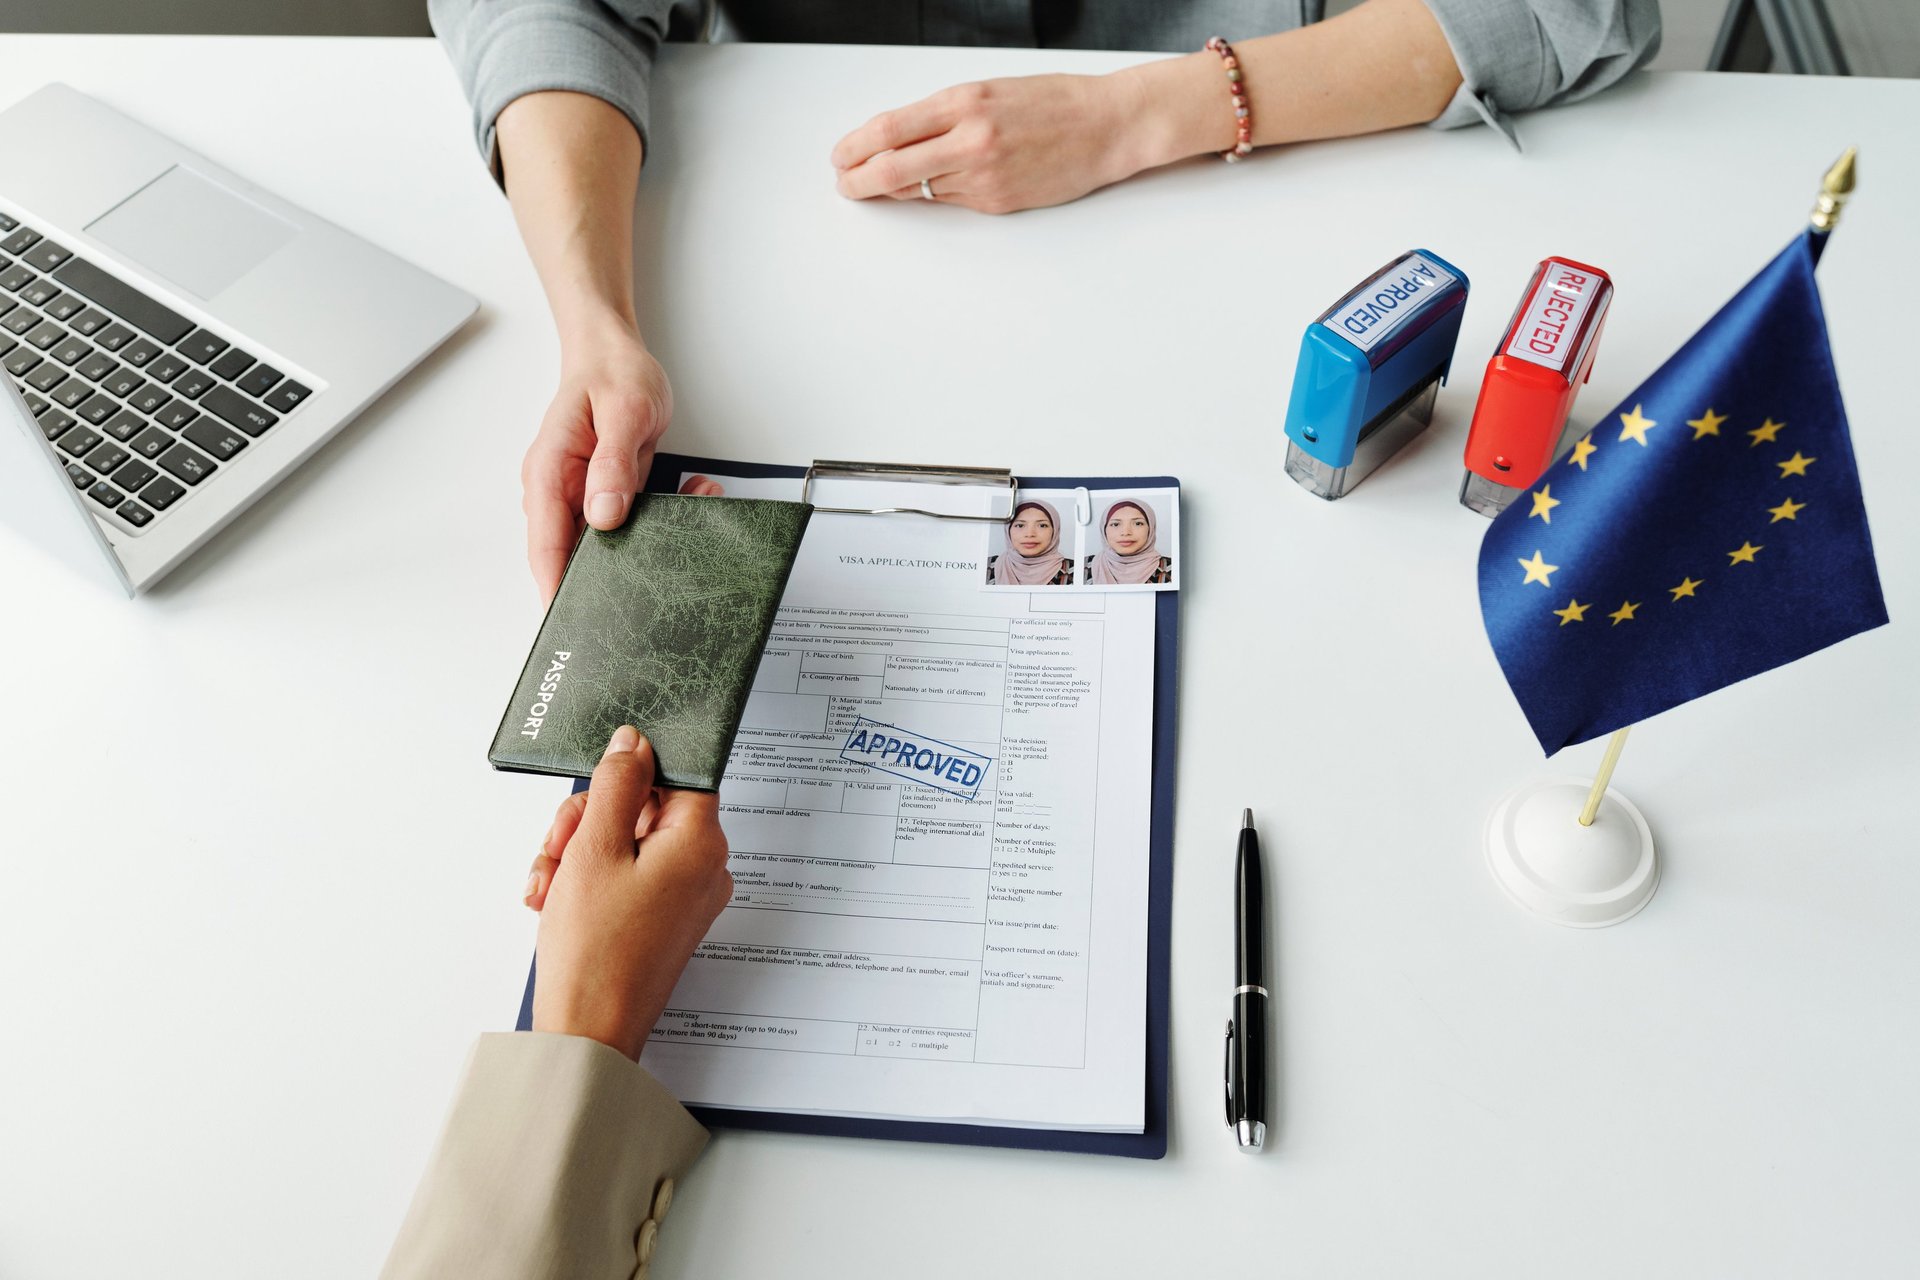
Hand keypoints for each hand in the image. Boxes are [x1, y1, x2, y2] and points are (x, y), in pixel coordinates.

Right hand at [522, 326, 673, 602]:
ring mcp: (581, 495)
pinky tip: (691, 496)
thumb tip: (604, 514)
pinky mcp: (604, 493)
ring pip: (607, 541)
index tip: (570, 620)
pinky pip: (628, 521)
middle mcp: (559, 490)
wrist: (613, 351)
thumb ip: (614, 464)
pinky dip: (658, 518)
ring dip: (647, 538)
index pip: (546, 545)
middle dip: (611, 571)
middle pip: (572, 553)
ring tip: (690, 511)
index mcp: (550, 473)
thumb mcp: (624, 411)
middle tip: (647, 587)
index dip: (556, 587)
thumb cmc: (611, 372)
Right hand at [522, 725, 732, 1060]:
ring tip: (549, 884)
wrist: (589, 1031)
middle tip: (559, 847)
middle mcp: (704, 866)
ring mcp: (684, 894)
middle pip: (646, 806)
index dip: (632, 773)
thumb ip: (617, 784)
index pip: (679, 773)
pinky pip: (626, 875)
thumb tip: (634, 742)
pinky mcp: (662, 916)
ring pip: (627, 840)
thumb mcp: (595, 848)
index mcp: (702, 842)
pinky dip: (588, 879)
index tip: (598, 786)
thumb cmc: (596, 951)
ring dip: (578, 852)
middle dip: (590, 819)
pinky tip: (556, 900)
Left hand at [830, 73, 1152, 214]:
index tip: (840, 156)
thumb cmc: (1053, 103)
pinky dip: (936, 193)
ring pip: (920, 189)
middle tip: (845, 185)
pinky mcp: (998, 201)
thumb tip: (898, 140)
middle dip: (858, 181)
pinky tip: (936, 184)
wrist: (1107, 127)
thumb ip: (943, 114)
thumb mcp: (990, 91)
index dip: (854, 147)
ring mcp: (984, 175)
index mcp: (964, 102)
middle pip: (891, 169)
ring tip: (884, 183)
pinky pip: (951, 201)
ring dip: (896, 189)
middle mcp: (970, 139)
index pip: (888, 129)